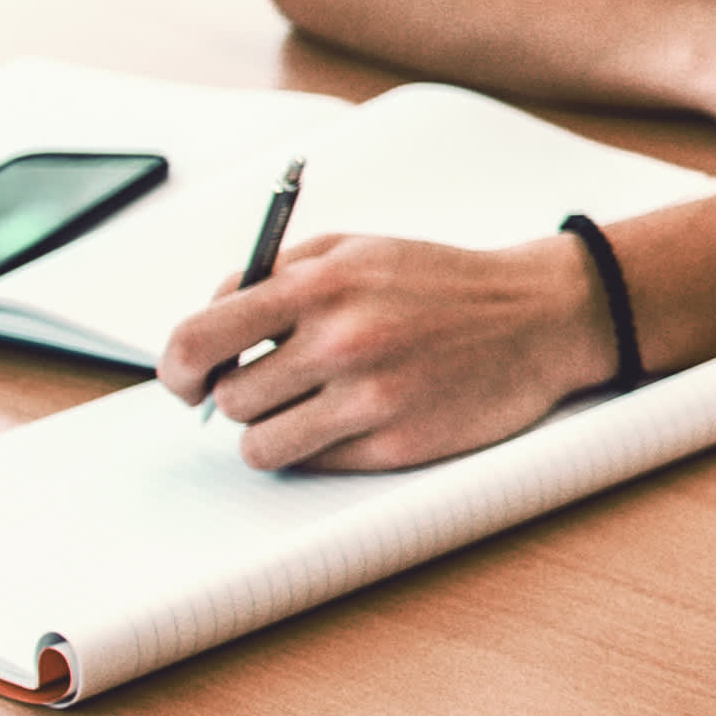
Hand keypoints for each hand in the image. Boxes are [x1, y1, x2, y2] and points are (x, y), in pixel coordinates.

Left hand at [156, 232, 608, 472]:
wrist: (539, 315)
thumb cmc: (438, 283)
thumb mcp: (353, 251)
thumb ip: (271, 276)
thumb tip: (205, 334)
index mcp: (319, 285)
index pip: (196, 340)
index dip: (176, 369)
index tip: (187, 379)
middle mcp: (340, 341)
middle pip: (229, 401)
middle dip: (242, 396)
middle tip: (274, 386)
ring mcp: (371, 398)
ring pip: (261, 446)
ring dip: (275, 431)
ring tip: (312, 407)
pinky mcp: (397, 444)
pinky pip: (315, 464)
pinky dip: (321, 448)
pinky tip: (355, 418)